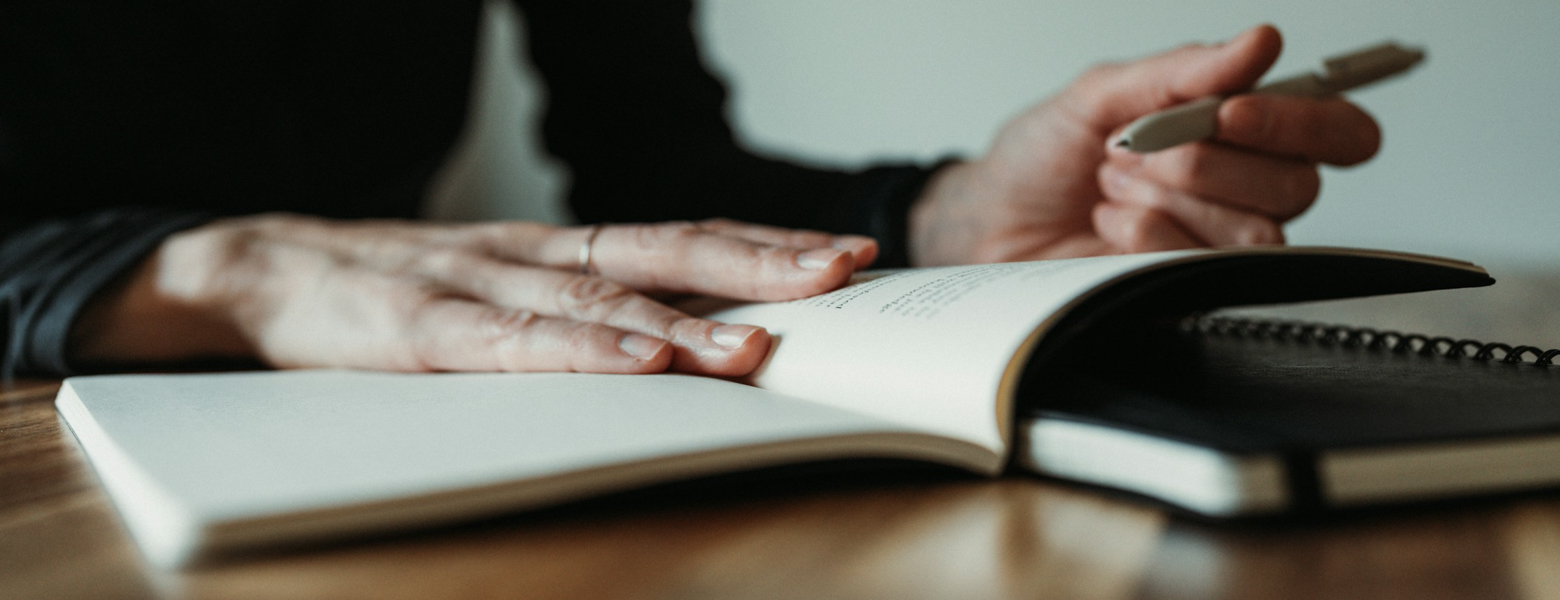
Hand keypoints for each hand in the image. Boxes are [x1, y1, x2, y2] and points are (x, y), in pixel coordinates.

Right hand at [68, 215, 875, 375]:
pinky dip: (581, 352)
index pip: (684, 238)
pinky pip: (513, 342)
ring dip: (683, 321)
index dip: (767, 244)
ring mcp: (481, 284)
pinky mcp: (423, 328)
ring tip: (757, 342)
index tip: (848, 254)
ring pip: (598, 299)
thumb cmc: (404, 288)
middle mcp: (538, 254)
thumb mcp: (509, 289)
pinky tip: (636, 363)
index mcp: (564, 249)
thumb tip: (690, 341)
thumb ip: (586, 307)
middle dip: (760, 262)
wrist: (267, 268)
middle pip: (666, 251)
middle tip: (842, 270)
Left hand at [908, 25, 1381, 264]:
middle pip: (1298, 182)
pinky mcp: (1188, 287)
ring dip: (1169, 197)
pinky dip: (1147, 234)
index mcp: (1243, 129)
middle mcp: (1246, 188)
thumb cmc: (1044, 154)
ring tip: (1113, 183)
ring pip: (1257, 230)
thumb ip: (1183, 71)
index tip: (1230, 111)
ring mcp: (1219, 243)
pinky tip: (1110, 223)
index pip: (1337, 128)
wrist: (990, 218)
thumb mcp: (1101, 93)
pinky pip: (1203, 263)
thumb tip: (1258, 42)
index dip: (1300, 121)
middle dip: (1206, 161)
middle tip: (1137, 149)